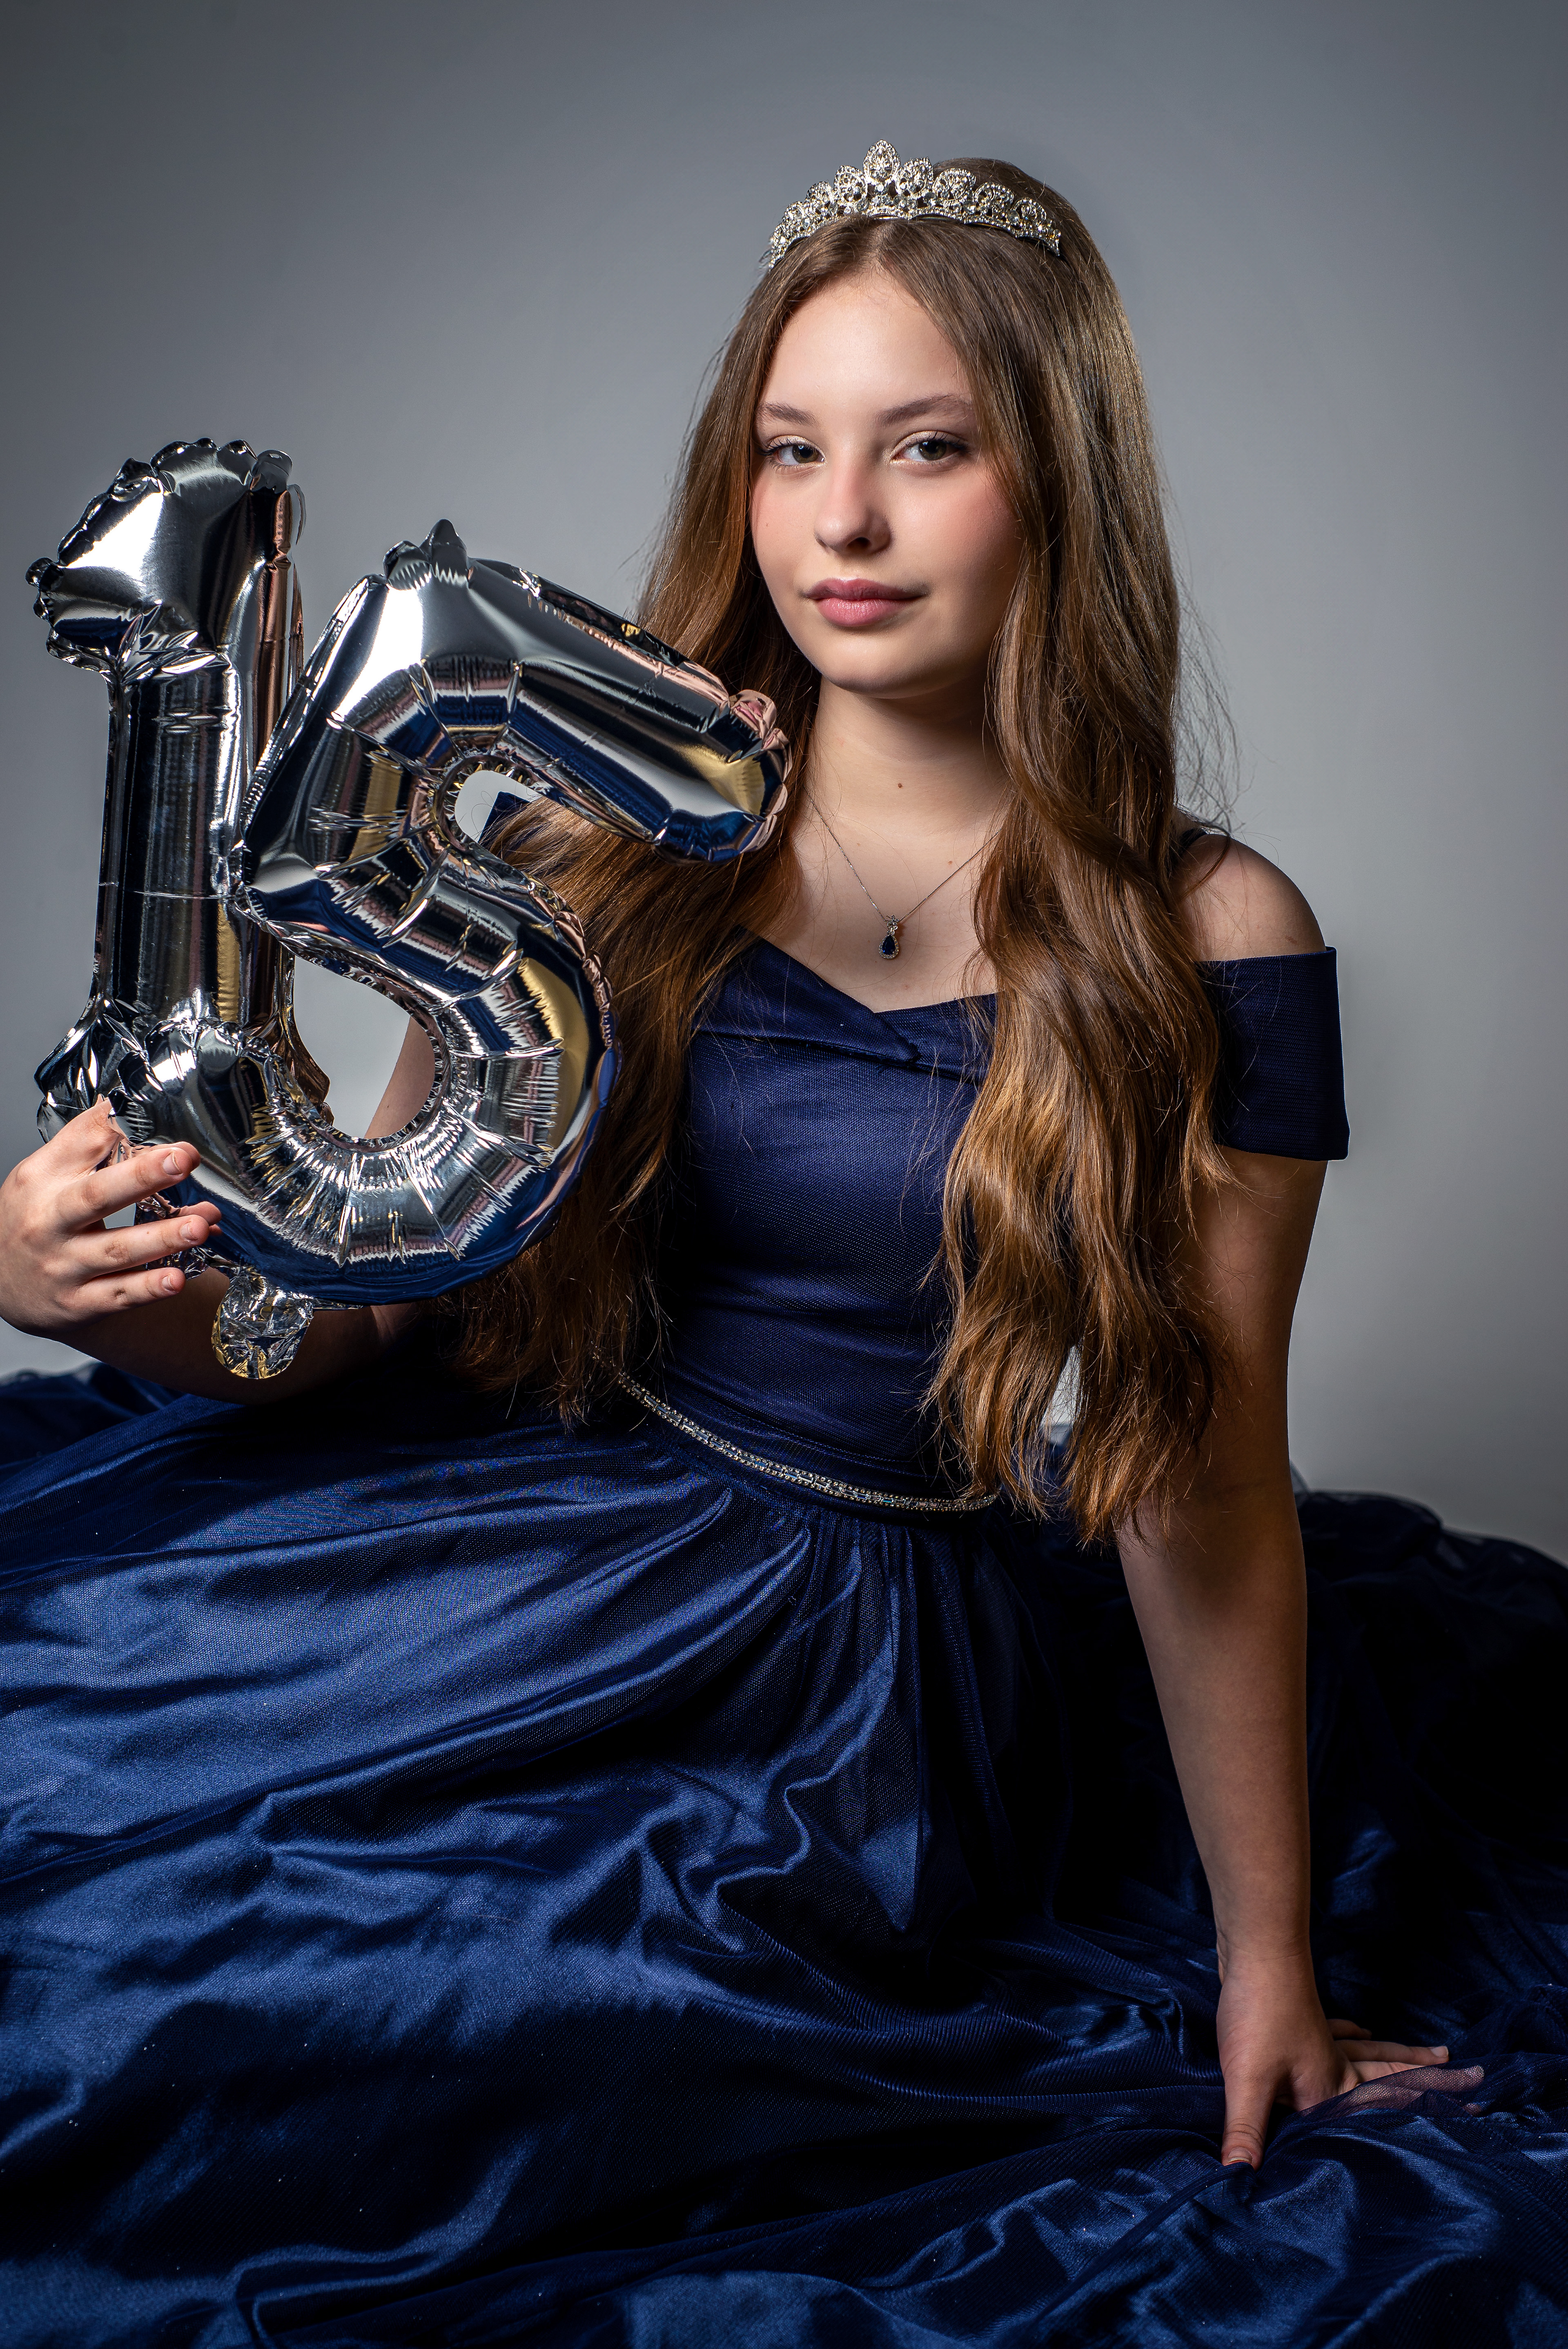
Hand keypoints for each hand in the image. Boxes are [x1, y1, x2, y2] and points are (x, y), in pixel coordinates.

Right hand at [0, 1101, 222, 1334]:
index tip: (164, 1128)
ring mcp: (63, 1266)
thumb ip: (83, 1141)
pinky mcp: (78, 1303)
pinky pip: (119, 1295)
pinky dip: (149, 1287)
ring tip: (199, 1225)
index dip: (123, 1133)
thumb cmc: (31, 1218)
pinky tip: (179, 1278)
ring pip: (117, 1251)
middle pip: (96, 1196)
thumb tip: (123, 1105)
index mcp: (42, 1181)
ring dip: (162, 1237)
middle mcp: (49, 1223)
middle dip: (142, 1177)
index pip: (82, 1147)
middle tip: (184, 1159)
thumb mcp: (41, 1174)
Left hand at [1215, 1953, 1461, 2167]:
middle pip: (1387, 2075)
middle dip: (1425, 2081)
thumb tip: (1238, 2180)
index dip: (1421, 2113)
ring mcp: (1320, 2037)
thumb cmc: (1256, 2015)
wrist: (1253, 1949)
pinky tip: (1359, 2028)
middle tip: (1470, 2079)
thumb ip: (1248, 2131)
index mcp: (1330, 2086)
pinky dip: (1351, 2033)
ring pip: (1369, 2051)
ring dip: (1398, 2056)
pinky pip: (1337, 2031)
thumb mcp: (1249, 2080)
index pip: (1382, 2109)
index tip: (1472, 2114)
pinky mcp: (1301, 2019)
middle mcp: (1334, 2063)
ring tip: (1435, 2054)